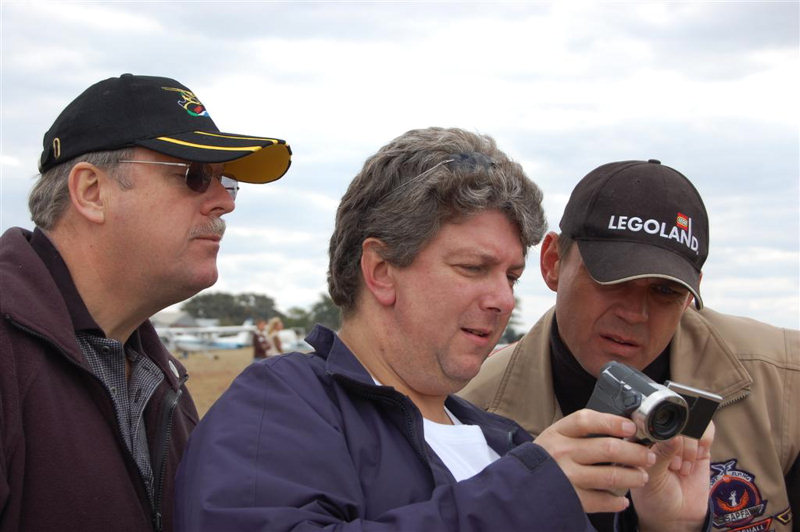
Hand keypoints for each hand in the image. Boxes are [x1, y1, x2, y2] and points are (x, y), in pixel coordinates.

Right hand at [533, 409, 656, 512]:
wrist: (520, 486)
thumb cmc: (545, 459)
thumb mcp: (556, 437)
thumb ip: (581, 432)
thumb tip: (620, 428)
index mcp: (558, 433)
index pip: (586, 420)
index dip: (612, 422)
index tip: (631, 428)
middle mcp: (562, 453)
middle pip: (607, 449)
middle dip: (634, 453)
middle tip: (647, 456)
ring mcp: (567, 476)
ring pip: (610, 475)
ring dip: (632, 476)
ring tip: (642, 477)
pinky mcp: (571, 498)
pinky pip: (602, 500)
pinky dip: (616, 501)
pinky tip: (622, 501)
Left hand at [631, 421, 714, 531]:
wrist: (675, 515)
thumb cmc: (653, 496)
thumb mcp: (651, 477)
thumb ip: (660, 455)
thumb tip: (674, 434)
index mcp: (639, 436)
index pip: (648, 417)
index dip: (658, 429)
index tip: (662, 445)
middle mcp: (659, 434)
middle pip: (673, 418)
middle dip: (676, 441)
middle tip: (673, 464)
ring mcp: (680, 438)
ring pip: (691, 421)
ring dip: (689, 445)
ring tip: (681, 467)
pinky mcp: (699, 445)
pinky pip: (706, 428)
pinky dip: (704, 440)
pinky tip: (696, 458)